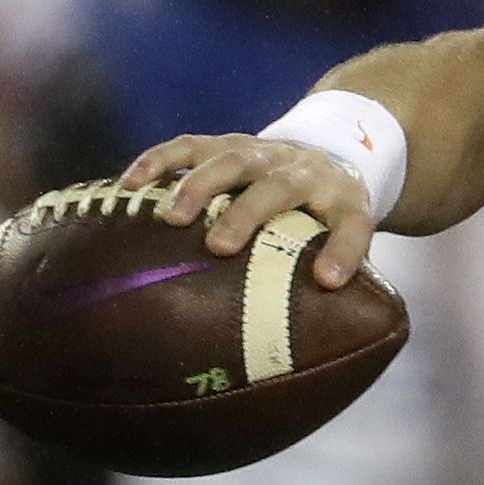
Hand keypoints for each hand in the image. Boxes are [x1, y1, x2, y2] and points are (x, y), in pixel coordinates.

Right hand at [121, 133, 373, 287]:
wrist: (329, 154)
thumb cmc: (328, 215)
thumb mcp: (345, 239)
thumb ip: (336, 276)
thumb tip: (319, 342)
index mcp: (343, 199)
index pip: (352, 224)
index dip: (343, 251)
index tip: (328, 281)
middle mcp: (305, 169)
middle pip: (281, 185)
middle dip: (248, 214)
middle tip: (219, 247)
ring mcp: (265, 151)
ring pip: (233, 158)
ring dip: (200, 185)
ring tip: (171, 217)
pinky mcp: (229, 143)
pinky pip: (192, 146)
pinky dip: (160, 161)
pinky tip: (131, 185)